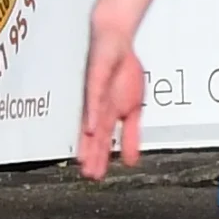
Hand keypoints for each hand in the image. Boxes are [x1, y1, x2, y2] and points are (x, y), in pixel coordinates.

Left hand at [75, 22, 143, 179]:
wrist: (116, 42)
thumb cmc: (122, 72)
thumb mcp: (133, 109)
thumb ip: (131, 135)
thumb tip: (132, 159)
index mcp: (106, 115)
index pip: (102, 141)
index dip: (99, 158)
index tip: (95, 177)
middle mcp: (97, 108)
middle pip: (94, 136)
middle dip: (93, 156)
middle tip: (90, 175)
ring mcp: (96, 94)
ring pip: (91, 121)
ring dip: (88, 141)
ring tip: (85, 159)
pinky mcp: (96, 78)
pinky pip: (94, 98)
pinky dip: (93, 114)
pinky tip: (91, 127)